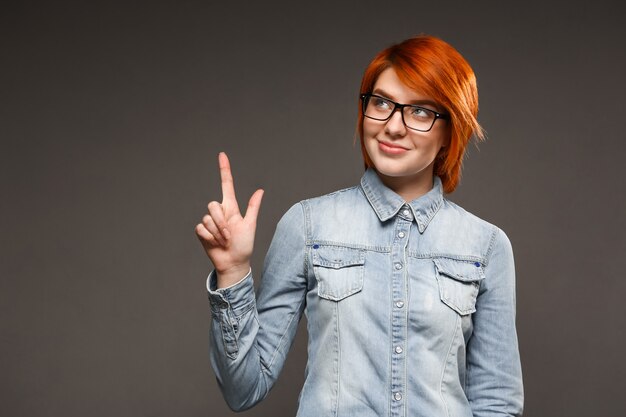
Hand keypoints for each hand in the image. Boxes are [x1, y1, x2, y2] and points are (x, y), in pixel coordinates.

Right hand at [195, 152, 263, 287]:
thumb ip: (253, 207)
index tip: (222, 155)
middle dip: (221, 221)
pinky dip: (209, 237)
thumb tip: (261, 190)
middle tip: (229, 235)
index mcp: (231, 208)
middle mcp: (219, 212)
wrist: (234, 262)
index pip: (226, 185)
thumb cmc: (244, 245)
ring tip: (224, 241)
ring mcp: (209, 222)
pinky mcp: (201, 231)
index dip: (224, 170)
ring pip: (207, 218)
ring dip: (217, 233)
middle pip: (213, 205)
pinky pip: (201, 228)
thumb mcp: (250, 225)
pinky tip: (215, 243)